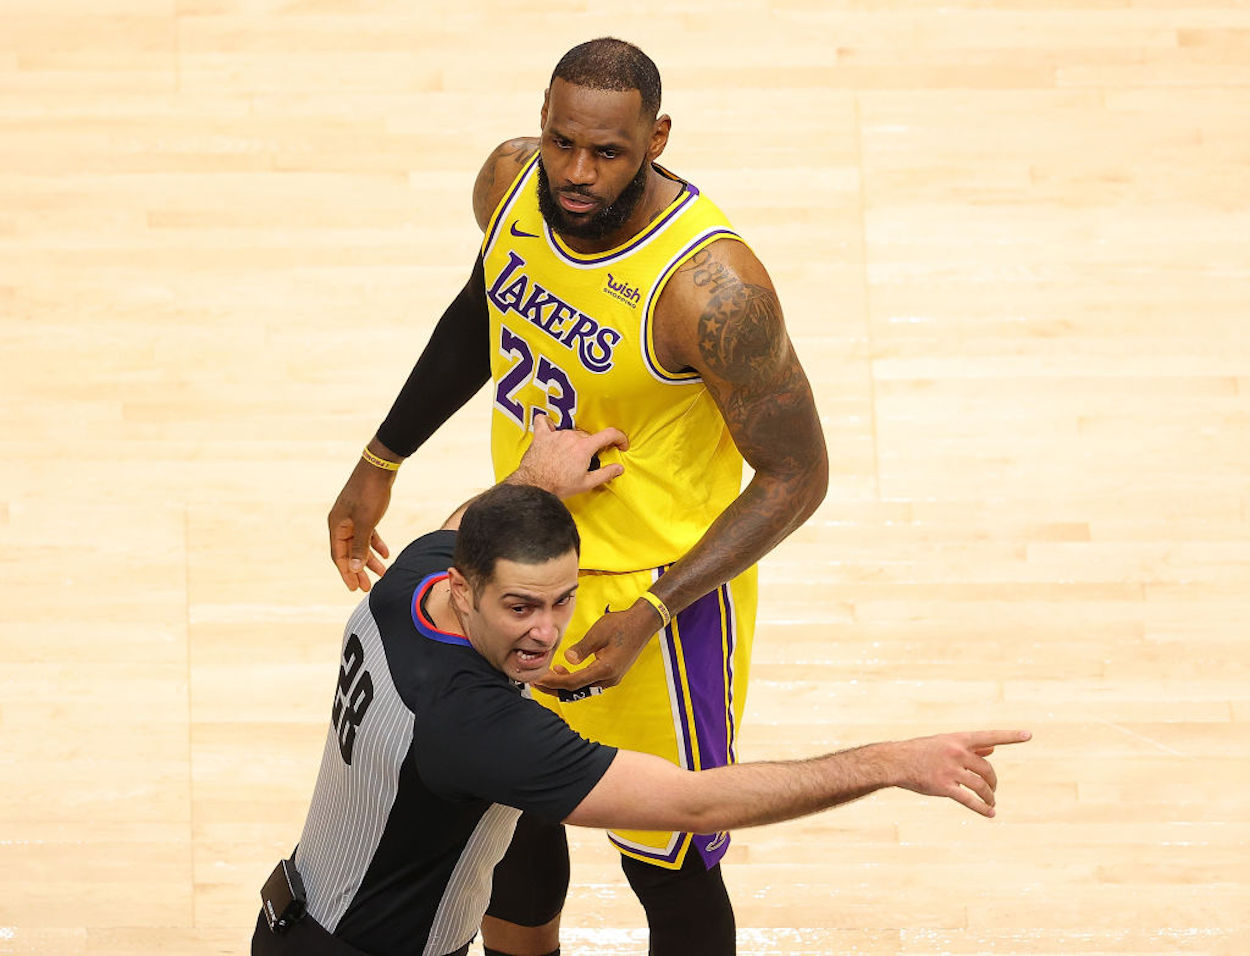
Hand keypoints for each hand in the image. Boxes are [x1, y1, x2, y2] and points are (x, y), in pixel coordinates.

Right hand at [328, 450, 396, 591]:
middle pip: (349, 553)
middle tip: (367, 588)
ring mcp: (352, 518)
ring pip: (360, 544)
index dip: (347, 573)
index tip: (355, 589)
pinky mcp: (364, 513)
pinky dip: (376, 544)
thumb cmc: (370, 493)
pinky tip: (386, 554)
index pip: (339, 556)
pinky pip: (368, 534)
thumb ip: (360, 546)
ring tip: (382, 573)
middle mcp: (341, 523)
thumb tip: (353, 569)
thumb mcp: (366, 522)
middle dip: (358, 571)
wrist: (379, 467)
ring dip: (370, 559)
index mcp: (337, 526)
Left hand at [509, 413, 628, 498]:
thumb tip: (619, 468)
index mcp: (584, 447)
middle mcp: (571, 436)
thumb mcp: (586, 483)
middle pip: (589, 436)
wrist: (534, 487)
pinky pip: (544, 422)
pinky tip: (550, 430)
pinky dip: (548, 424)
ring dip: (574, 441)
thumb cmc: (558, 486)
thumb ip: (605, 474)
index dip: (620, 438)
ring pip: (571, 432)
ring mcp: (555, 434)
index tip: (621, 445)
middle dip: (592, 447)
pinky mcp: (541, 436)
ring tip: (568, 455)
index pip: (610, 434)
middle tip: (587, 462)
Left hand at [533, 600, 659, 693]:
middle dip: (555, 688)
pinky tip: (564, 669)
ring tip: (547, 675)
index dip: (554, 683)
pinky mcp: (612, 674)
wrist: (643, 623)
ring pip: (583, 688)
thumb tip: (567, 659)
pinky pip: (589, 683)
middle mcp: (609, 678)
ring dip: (564, 684)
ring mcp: (612, 678)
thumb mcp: (598, 633)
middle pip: (576, 691)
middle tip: (537, 682)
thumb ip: (581, 648)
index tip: (538, 678)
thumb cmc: (622, 624)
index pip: (573, 683)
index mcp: (605, 669)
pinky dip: (575, 680)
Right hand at [888, 730, 1031, 817]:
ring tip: (991, 802)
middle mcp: (956, 752)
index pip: (989, 737)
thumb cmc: (920, 750)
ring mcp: (950, 770)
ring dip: (989, 796)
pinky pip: (969, 800)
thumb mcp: (944, 743)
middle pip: (986, 769)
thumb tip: (992, 749)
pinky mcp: (944, 787)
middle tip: (993, 788)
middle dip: (993, 781)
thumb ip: (970, 747)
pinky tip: (990, 813)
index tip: (1028, 735)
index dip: (1010, 736)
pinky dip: (982, 808)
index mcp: (957, 739)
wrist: (895, 761)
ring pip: (980, 785)